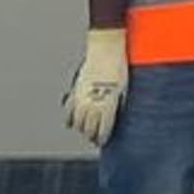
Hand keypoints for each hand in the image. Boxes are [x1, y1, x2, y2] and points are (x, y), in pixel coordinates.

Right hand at [61, 28, 128, 147]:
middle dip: (92, 135)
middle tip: (94, 138)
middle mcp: (93, 104)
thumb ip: (118, 105)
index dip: (102, 138)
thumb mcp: (124, 88)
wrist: (106, 50)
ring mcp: (82, 99)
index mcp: (108, 105)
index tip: (102, 142)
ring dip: (82, 129)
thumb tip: (117, 118)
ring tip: (86, 130)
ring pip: (78, 123)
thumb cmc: (119, 68)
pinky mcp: (75, 92)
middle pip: (89, 129)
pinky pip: (68, 112)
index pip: (102, 130)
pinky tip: (73, 122)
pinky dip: (70, 119)